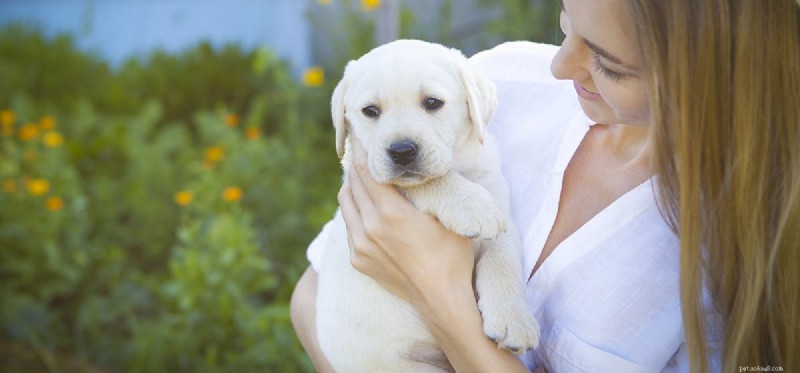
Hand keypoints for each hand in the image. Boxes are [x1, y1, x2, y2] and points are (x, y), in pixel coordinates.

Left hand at [337, 137, 474, 308]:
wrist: (442, 299)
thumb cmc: (452, 255)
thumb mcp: (445, 215)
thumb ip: (428, 188)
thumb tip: (417, 165)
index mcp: (390, 213)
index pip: (367, 171)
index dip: (361, 149)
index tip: (358, 134)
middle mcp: (369, 228)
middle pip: (352, 184)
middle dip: (355, 164)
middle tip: (359, 148)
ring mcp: (360, 246)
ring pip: (345, 204)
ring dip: (351, 186)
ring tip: (361, 174)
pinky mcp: (358, 260)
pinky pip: (349, 225)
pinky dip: (353, 209)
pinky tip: (365, 204)